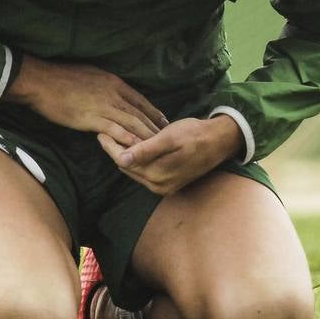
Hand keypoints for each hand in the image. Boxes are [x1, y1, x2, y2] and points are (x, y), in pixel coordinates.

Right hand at [4, 56, 168, 146]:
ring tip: (158, 148)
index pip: (140, 99)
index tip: (164, 122)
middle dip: (155, 128)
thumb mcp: (89, 74)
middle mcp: (113, 94)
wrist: (41, 81)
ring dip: (146, 137)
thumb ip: (103, 85)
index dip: (153, 112)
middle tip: (168, 140)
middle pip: (140, 113)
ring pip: (132, 123)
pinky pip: (115, 132)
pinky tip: (137, 150)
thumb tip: (110, 90)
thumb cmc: (60, 77)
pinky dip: (128, 141)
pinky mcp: (92, 119)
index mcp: (113, 82)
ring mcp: (103, 106)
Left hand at [98, 116, 241, 195]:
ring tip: (115, 138)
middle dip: (115, 151)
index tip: (100, 131)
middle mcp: (158, 186)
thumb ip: (146, 150)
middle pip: (128, 167)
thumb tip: (121, 159)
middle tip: (104, 132)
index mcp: (156, 175)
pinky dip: (138, 160)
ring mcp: (163, 187)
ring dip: (126, 156)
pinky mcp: (169, 184)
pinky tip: (134, 147)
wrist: (219, 142)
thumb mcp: (169, 138)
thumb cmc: (195, 134)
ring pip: (136, 170)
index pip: (124, 161)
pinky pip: (146, 172)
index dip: (111, 146)